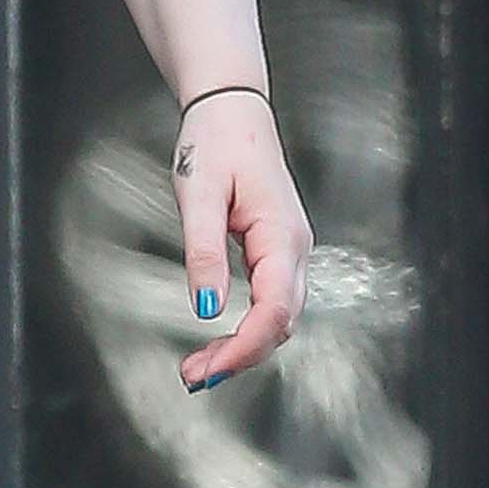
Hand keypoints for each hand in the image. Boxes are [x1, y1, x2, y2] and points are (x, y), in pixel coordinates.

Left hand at [172, 90, 313, 388]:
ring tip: (197, 366)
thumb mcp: (199, 194)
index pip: (276, 309)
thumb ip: (203, 252)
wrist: (233, 110)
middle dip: (242, 356)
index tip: (208, 370)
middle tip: (192, 377)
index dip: (245, 346)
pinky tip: (217, 339)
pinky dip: (247, 328)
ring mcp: (290, 249)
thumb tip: (205, 309)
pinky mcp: (277, 250)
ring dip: (244, 346)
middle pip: (283, 321)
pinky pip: (272, 301)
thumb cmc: (217, 144)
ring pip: (279, 315)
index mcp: (282, 234)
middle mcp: (295, 247)